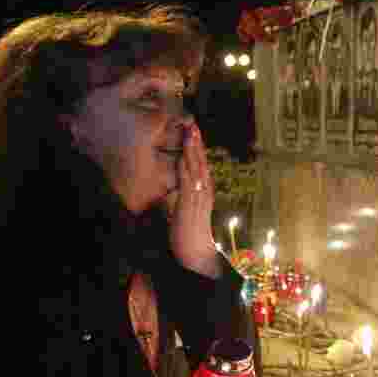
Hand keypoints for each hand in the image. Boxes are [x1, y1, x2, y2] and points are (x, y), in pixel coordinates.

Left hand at [166, 123, 219, 278]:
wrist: (195, 251)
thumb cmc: (187, 232)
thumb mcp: (183, 209)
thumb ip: (180, 196)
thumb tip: (172, 187)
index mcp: (204, 190)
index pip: (201, 164)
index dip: (197, 148)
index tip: (193, 132)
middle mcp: (205, 190)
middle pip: (201, 161)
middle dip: (197, 143)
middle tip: (194, 125)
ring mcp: (200, 196)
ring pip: (197, 167)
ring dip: (193, 150)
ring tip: (190, 134)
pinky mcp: (192, 202)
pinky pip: (190, 180)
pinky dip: (188, 167)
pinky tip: (184, 156)